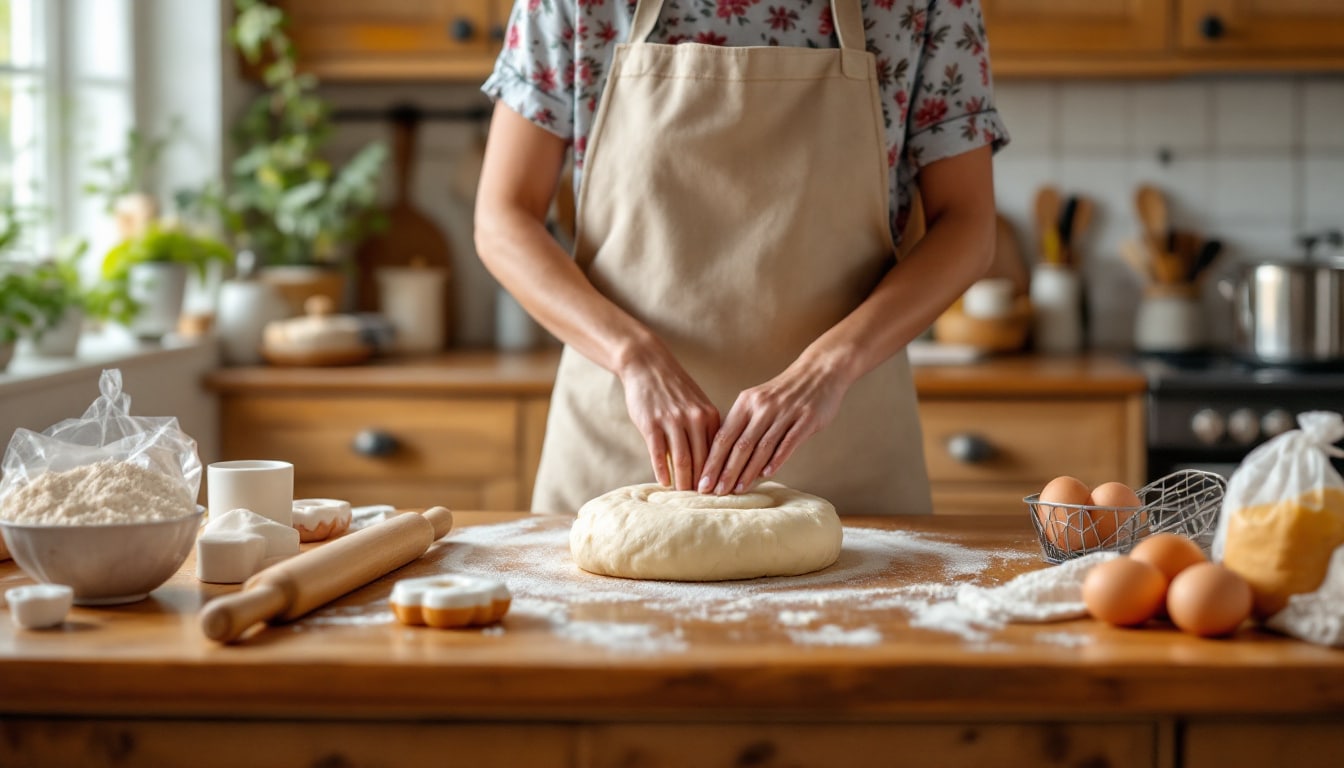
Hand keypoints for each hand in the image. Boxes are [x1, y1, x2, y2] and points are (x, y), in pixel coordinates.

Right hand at [619, 345, 720, 489]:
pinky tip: (664, 482)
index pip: (718, 453)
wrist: (648, 365)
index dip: (719, 474)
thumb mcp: (696, 404)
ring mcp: (672, 421)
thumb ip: (705, 429)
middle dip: (703, 484)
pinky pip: (658, 453)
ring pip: (682, 460)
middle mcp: (694, 418)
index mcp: (709, 415)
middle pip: (702, 461)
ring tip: (683, 496)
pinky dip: (662, 471)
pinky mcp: (651, 423)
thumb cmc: (674, 388)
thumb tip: (711, 460)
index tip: (720, 492)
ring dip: (683, 482)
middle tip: (702, 502)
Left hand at [698, 359, 847, 494]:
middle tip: (716, 492)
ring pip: (762, 447)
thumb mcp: (757, 400)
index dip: (712, 461)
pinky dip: (777, 459)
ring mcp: (785, 412)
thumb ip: (743, 424)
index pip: (724, 436)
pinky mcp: (806, 419)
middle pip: (740, 444)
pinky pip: (788, 443)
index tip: (703, 481)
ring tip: (738, 489)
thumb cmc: (784, 392)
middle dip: (726, 471)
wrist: (820, 371)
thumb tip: (724, 457)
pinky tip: (767, 474)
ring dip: (749, 471)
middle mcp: (763, 407)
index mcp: (746, 402)